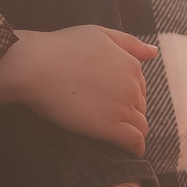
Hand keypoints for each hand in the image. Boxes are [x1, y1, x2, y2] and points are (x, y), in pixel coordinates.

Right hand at [0, 25, 156, 154]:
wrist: (33, 66)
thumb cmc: (59, 47)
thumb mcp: (98, 34)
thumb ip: (129, 43)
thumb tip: (154, 52)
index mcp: (131, 65)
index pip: (140, 87)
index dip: (128, 96)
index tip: (114, 103)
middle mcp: (132, 86)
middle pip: (140, 106)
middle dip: (130, 113)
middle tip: (112, 120)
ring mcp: (122, 107)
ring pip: (140, 125)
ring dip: (134, 131)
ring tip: (122, 139)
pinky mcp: (109, 127)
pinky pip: (134, 142)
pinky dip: (136, 148)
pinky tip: (130, 152)